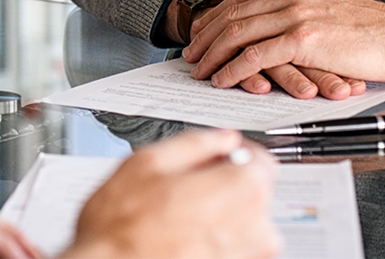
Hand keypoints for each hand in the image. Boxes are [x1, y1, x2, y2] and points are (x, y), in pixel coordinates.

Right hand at [65, 130, 278, 258]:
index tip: (219, 156)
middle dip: (227, 185)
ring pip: (243, 226)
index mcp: (241, 189)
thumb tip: (221, 138)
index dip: (236, 154)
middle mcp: (253, 228)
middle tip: (189, 187)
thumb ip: (196, 143)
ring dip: (221, 216)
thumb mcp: (149, 162)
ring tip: (180, 218)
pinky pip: (232, 252)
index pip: (262, 160)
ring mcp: (245, 258)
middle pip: (254, 194)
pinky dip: (214, 243)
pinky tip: (182, 240)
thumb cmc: (121, 228)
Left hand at [183, 0, 384, 97]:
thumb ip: (300, 14)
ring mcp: (297, 14)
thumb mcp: (329, 11)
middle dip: (206, 35)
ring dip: (213, 53)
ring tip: (198, 70)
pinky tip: (222, 80)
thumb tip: (276, 30)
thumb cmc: (372, 32)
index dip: (216, 17)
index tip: (200, 33)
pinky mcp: (304, 39)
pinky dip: (233, 68)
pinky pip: (256, 55)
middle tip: (189, 55)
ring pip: (238, 32)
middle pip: (233, 12)